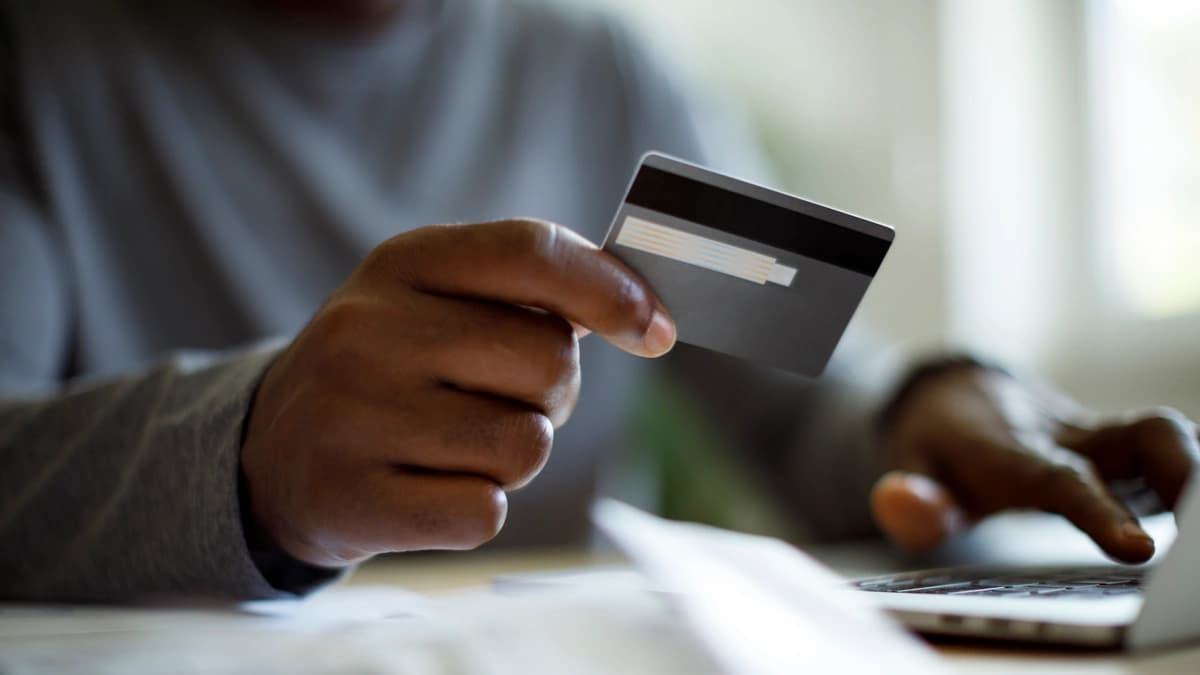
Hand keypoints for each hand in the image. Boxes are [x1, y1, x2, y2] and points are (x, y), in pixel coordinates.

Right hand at [241, 219, 675, 566]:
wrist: (274, 453)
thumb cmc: (392, 370)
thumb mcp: (437, 301)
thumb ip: (532, 292)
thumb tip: (646, 316)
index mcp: (403, 263)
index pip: (531, 251)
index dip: (609, 290)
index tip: (655, 329)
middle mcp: (368, 328)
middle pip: (549, 359)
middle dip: (551, 393)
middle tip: (501, 400)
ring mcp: (351, 414)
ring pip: (525, 444)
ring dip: (513, 457)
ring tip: (455, 444)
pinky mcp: (350, 498)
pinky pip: (484, 511)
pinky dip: (477, 508)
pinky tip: (428, 488)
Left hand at [871, 364, 1199, 561]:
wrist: (958, 395)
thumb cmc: (939, 443)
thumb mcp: (908, 469)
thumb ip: (913, 498)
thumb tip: (899, 504)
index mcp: (1011, 448)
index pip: (1060, 478)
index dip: (1099, 511)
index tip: (1138, 549)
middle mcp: (1067, 435)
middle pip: (1140, 438)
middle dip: (1182, 472)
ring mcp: (1100, 438)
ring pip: (1162, 439)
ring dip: (1191, 475)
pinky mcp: (1121, 446)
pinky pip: (1166, 453)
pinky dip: (1186, 477)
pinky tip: (1191, 520)